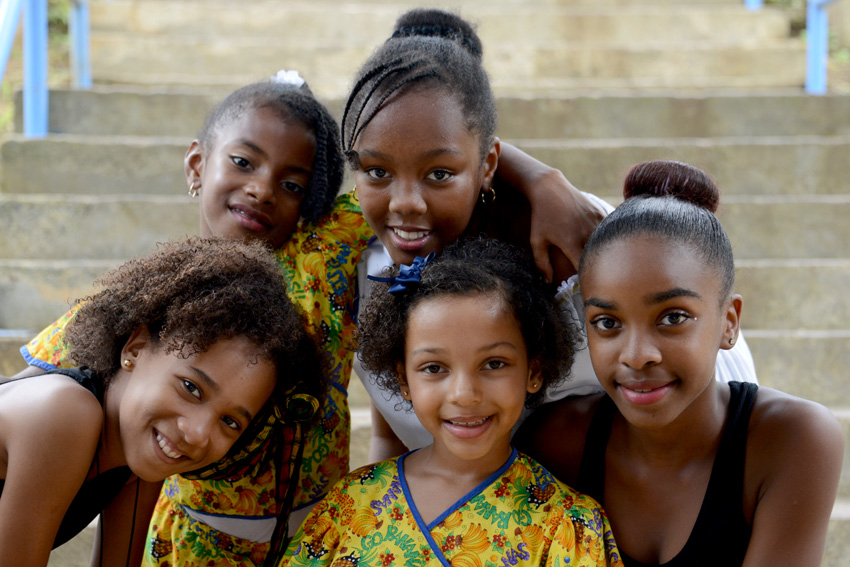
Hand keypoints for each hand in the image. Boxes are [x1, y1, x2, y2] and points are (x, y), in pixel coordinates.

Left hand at [527, 168, 606, 282]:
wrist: (551, 188)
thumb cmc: (541, 217)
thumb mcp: (537, 241)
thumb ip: (542, 263)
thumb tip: (548, 282)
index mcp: (570, 242)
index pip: (584, 267)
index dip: (586, 278)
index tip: (586, 284)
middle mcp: (586, 232)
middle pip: (599, 257)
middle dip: (599, 267)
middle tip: (599, 276)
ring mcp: (596, 221)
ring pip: (607, 243)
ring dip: (607, 252)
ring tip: (608, 262)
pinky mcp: (601, 212)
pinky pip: (610, 230)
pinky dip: (610, 237)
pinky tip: (610, 244)